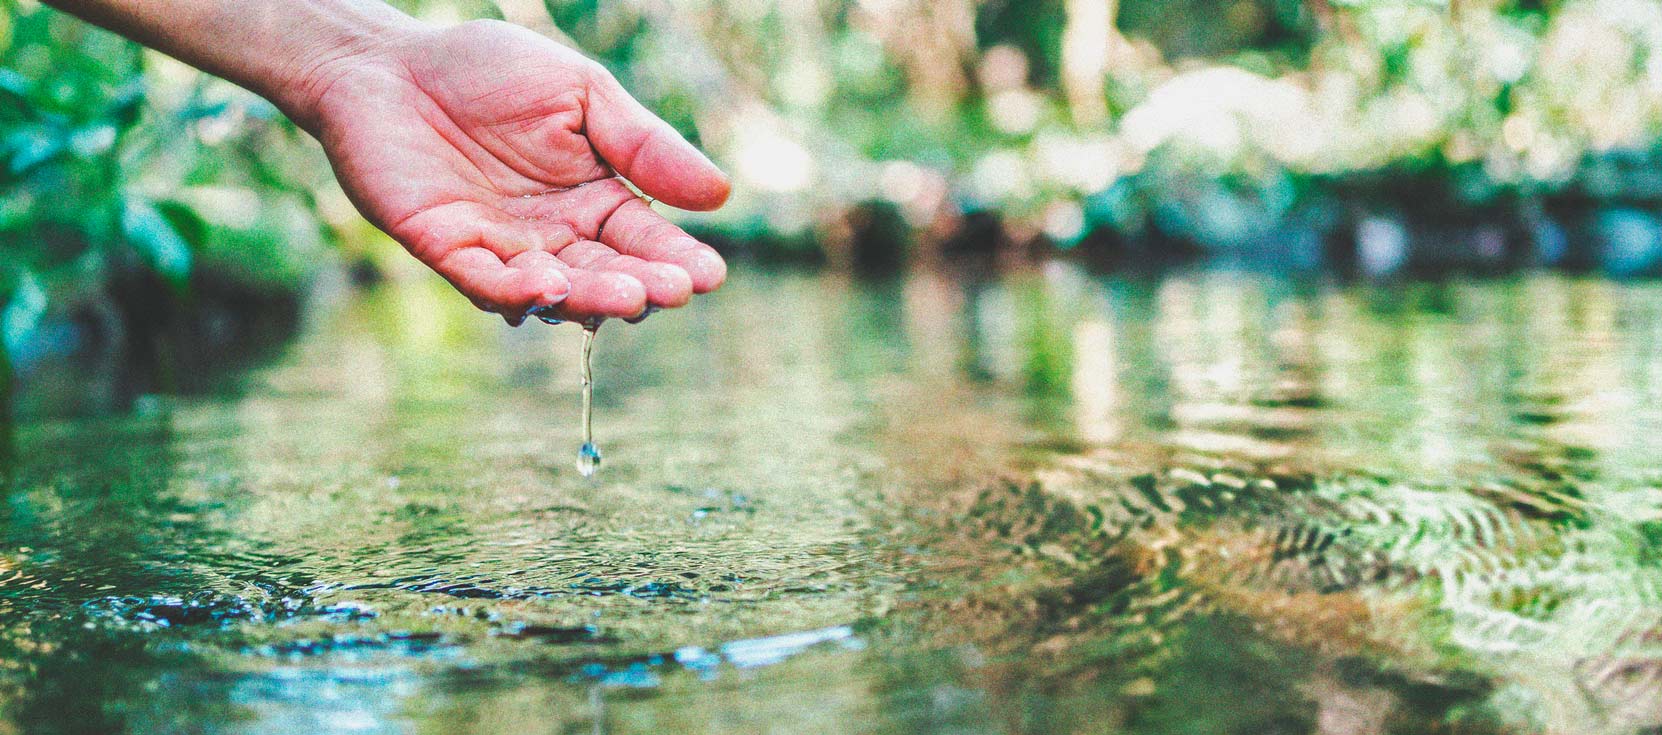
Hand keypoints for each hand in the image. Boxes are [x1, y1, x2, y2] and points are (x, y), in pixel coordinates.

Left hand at [300, 19, 729, 323]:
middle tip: (673, 291)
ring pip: (553, 289)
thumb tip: (720, 194)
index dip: (677, 259)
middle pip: (605, 274)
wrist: (391, 61)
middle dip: (641, 285)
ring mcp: (501, 248)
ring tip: (627, 297)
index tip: (709, 275)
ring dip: (590, 298)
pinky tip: (549, 289)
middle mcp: (553, 236)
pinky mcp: (446, 249)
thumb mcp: (582, 93)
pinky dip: (516, 292)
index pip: (645, 240)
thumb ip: (642, 144)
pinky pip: (485, 281)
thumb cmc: (487, 71)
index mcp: (594, 199)